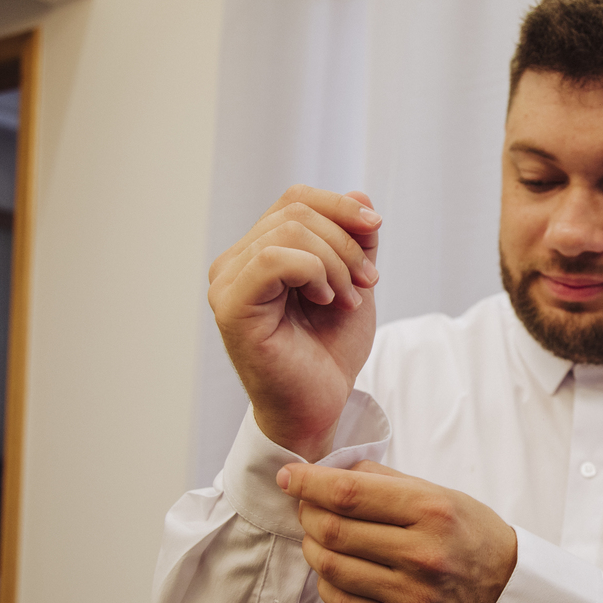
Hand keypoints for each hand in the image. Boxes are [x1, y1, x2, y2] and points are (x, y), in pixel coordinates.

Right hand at [208, 185, 382, 460]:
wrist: (321, 405)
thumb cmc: (329, 352)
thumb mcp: (355, 283)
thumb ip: (355, 242)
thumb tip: (360, 197)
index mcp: (259, 252)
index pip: (295, 199)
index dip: (340, 206)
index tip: (375, 231)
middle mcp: (235, 263)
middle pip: (296, 211)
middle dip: (345, 242)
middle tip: (366, 283)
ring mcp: (227, 283)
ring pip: (289, 231)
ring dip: (335, 262)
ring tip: (347, 298)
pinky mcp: (231, 306)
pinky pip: (273, 258)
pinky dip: (313, 271)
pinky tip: (326, 299)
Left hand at [277, 461, 518, 602]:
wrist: (506, 592)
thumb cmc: (469, 534)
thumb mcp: (440, 494)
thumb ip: (384, 481)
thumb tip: (329, 471)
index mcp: (431, 511)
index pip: (349, 494)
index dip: (309, 482)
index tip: (288, 475)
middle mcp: (421, 554)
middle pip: (333, 530)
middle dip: (307, 512)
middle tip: (305, 505)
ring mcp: (410, 596)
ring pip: (329, 567)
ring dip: (312, 546)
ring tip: (320, 536)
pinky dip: (326, 580)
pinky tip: (335, 566)